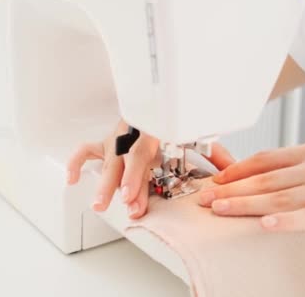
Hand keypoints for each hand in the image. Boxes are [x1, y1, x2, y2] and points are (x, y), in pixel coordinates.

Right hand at [67, 120, 234, 218]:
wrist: (164, 96)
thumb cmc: (178, 118)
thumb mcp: (198, 133)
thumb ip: (214, 153)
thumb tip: (231, 172)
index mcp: (152, 127)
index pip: (139, 154)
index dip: (133, 177)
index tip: (131, 197)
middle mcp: (131, 132)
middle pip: (121, 161)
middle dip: (121, 186)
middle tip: (123, 207)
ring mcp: (117, 136)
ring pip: (103, 157)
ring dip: (101, 181)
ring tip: (98, 204)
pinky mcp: (107, 141)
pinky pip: (85, 150)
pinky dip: (75, 163)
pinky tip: (73, 180)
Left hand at [199, 142, 304, 230]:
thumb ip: (298, 162)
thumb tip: (266, 171)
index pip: (263, 159)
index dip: (235, 170)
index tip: (215, 180)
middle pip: (263, 178)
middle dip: (230, 189)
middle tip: (205, 198)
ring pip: (278, 197)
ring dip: (245, 204)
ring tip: (220, 209)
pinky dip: (286, 221)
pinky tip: (266, 224)